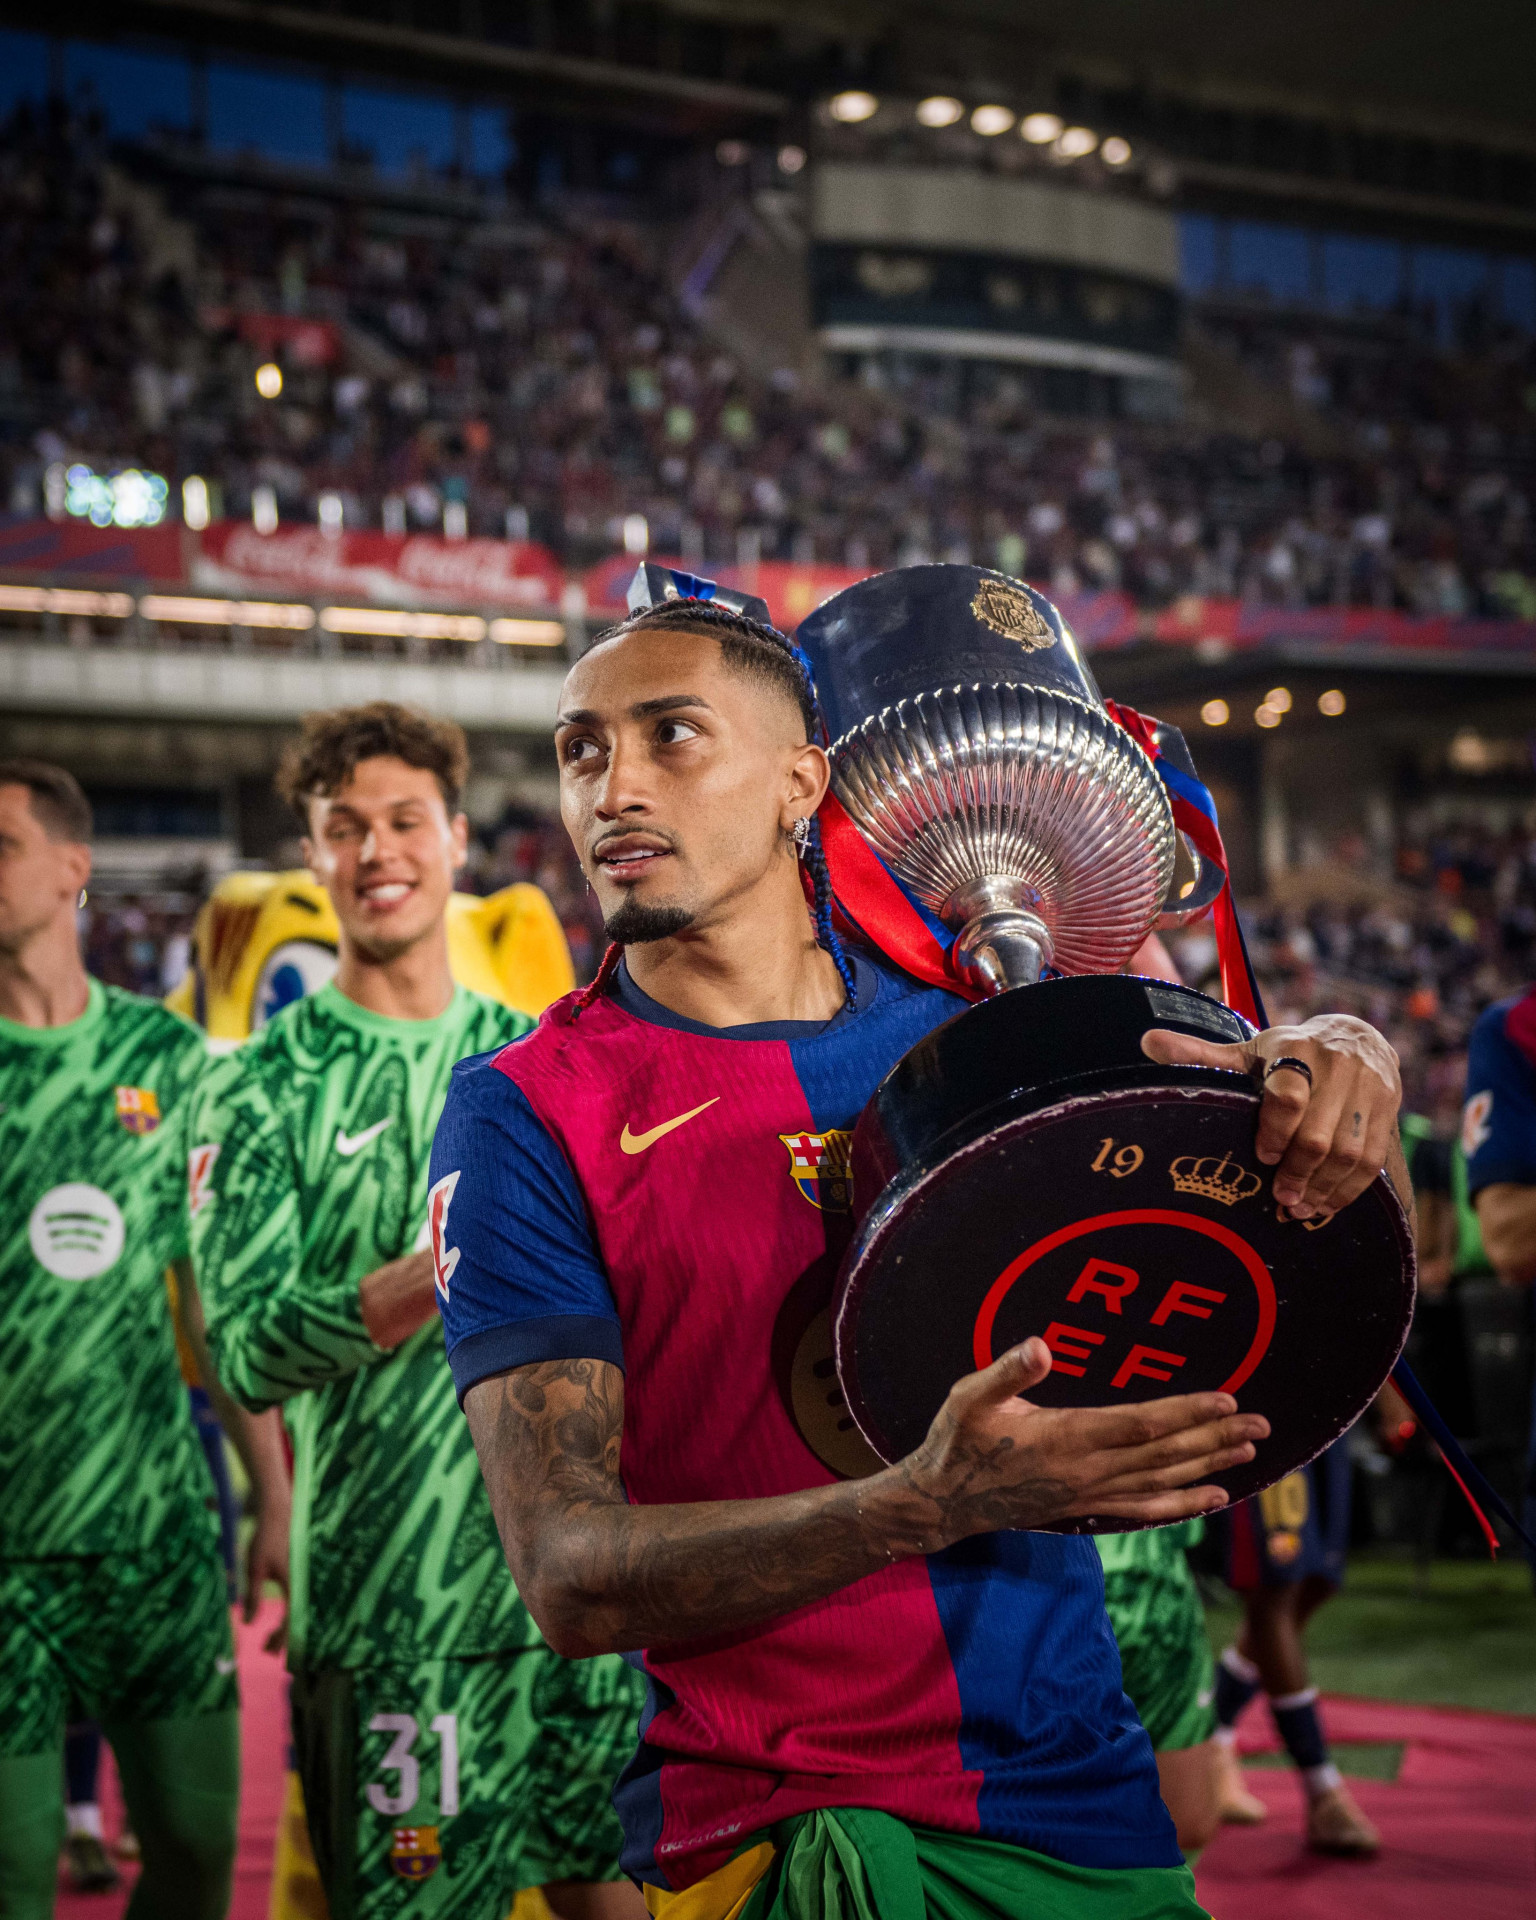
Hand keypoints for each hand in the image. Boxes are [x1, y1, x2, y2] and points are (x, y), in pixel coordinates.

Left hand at [244, 1489, 290, 1652]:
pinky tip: (282, 1614)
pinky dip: (288, 1610)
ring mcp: (299, 1574)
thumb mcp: (254, 1569)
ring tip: (272, 1637)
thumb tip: (248, 1623)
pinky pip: (294, 1596)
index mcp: (293, 1584)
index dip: (281, 1639)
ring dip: (285, 1624)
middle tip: (269, 1650)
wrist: (277, 1510)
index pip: (291, 1620)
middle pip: (297, 1617)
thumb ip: (252, 1596)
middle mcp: (300, 1581)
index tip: (267, 1651)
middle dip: (283, 1636)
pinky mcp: (294, 1568)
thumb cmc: (265, 1539)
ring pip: (296, 1607)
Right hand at [901, 1337, 1268, 1541]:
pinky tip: (1212, 1499)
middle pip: (1165, 1455)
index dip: (1187, 1413)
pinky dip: (1184, 1506)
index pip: (1141, 1425)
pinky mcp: (1089, 1509)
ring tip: (1248, 1452)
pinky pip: (1146, 1511)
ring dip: (1209, 1467)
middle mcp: (1088, 1471)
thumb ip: (1007, 1372)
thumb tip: (1041, 1346)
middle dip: (1215, 1438)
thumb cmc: (958, 1441)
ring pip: (1163, 1482)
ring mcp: (1091, 1495)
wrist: (946, 1501)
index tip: (1227, 1400)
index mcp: (1067, 1438)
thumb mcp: (969, 1397)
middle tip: (1261, 1426)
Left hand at [1142, 1013, 1400, 1220]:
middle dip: (1298, 1171)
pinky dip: (1349, 1189)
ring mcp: (1367, 1089)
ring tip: (1299, 1209)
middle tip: (1280, 1200)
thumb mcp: (1249, 1049)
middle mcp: (1336, 1066)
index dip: (1275, 1129)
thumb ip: (1201, 1053)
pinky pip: (1372, 1159)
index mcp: (1294, 1049)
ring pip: (1350, 1151)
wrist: (1359, 1038)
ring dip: (1324, 1187)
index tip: (1262, 1157)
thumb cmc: (1289, 1052)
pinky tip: (1326, 1205)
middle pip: (1319, 1132)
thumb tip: (1147, 1042)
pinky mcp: (1388, 1110)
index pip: (1289, 1092)